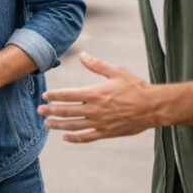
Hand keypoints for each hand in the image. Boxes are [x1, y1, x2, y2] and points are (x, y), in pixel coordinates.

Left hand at [38, 52, 161, 142]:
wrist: (153, 107)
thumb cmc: (135, 87)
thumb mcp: (116, 72)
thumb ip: (97, 65)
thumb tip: (82, 55)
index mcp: (95, 93)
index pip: (68, 95)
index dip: (55, 96)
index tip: (45, 96)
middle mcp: (94, 109)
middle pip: (66, 111)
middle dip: (51, 111)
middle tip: (39, 110)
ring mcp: (99, 123)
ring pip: (73, 126)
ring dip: (58, 125)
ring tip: (47, 124)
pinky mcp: (106, 132)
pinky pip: (87, 137)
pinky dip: (74, 138)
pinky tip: (65, 137)